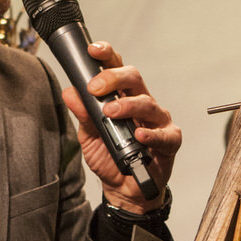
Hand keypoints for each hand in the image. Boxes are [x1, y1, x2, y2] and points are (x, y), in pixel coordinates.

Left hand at [59, 42, 181, 214]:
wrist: (123, 189)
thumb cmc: (110, 157)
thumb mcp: (89, 136)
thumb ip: (83, 114)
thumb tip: (70, 92)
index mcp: (123, 96)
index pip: (117, 68)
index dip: (107, 56)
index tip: (93, 51)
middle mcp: (141, 103)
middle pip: (134, 78)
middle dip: (114, 78)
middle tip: (95, 88)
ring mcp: (157, 121)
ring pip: (148, 103)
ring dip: (128, 105)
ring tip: (111, 112)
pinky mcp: (169, 141)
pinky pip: (163, 134)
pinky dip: (151, 133)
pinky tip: (138, 134)